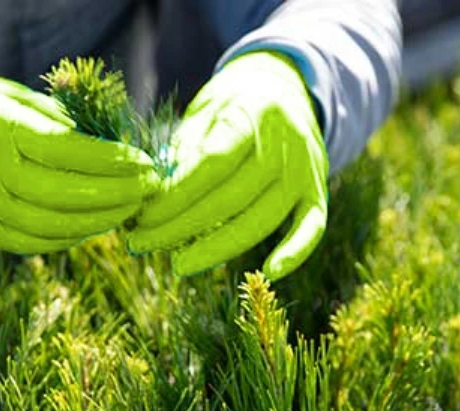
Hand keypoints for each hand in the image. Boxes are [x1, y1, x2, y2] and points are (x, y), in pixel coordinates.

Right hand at [0, 63, 155, 253]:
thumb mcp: (15, 97)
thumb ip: (62, 120)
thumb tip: (116, 144)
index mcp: (2, 129)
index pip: (68, 150)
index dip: (112, 161)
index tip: (144, 162)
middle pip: (67, 193)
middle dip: (116, 194)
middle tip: (148, 189)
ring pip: (54, 225)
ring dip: (100, 221)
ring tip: (128, 209)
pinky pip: (34, 243)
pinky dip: (70, 238)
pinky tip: (95, 226)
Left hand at [126, 51, 328, 278]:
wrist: (285, 90)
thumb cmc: (232, 107)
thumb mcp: (205, 112)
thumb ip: (184, 152)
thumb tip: (154, 199)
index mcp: (252, 115)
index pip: (211, 165)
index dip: (175, 196)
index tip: (142, 217)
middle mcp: (284, 144)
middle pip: (231, 199)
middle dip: (181, 227)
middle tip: (142, 243)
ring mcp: (305, 171)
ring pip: (262, 221)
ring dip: (217, 249)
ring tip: (179, 264)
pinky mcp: (317, 192)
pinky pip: (312, 228)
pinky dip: (296, 253)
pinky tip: (269, 272)